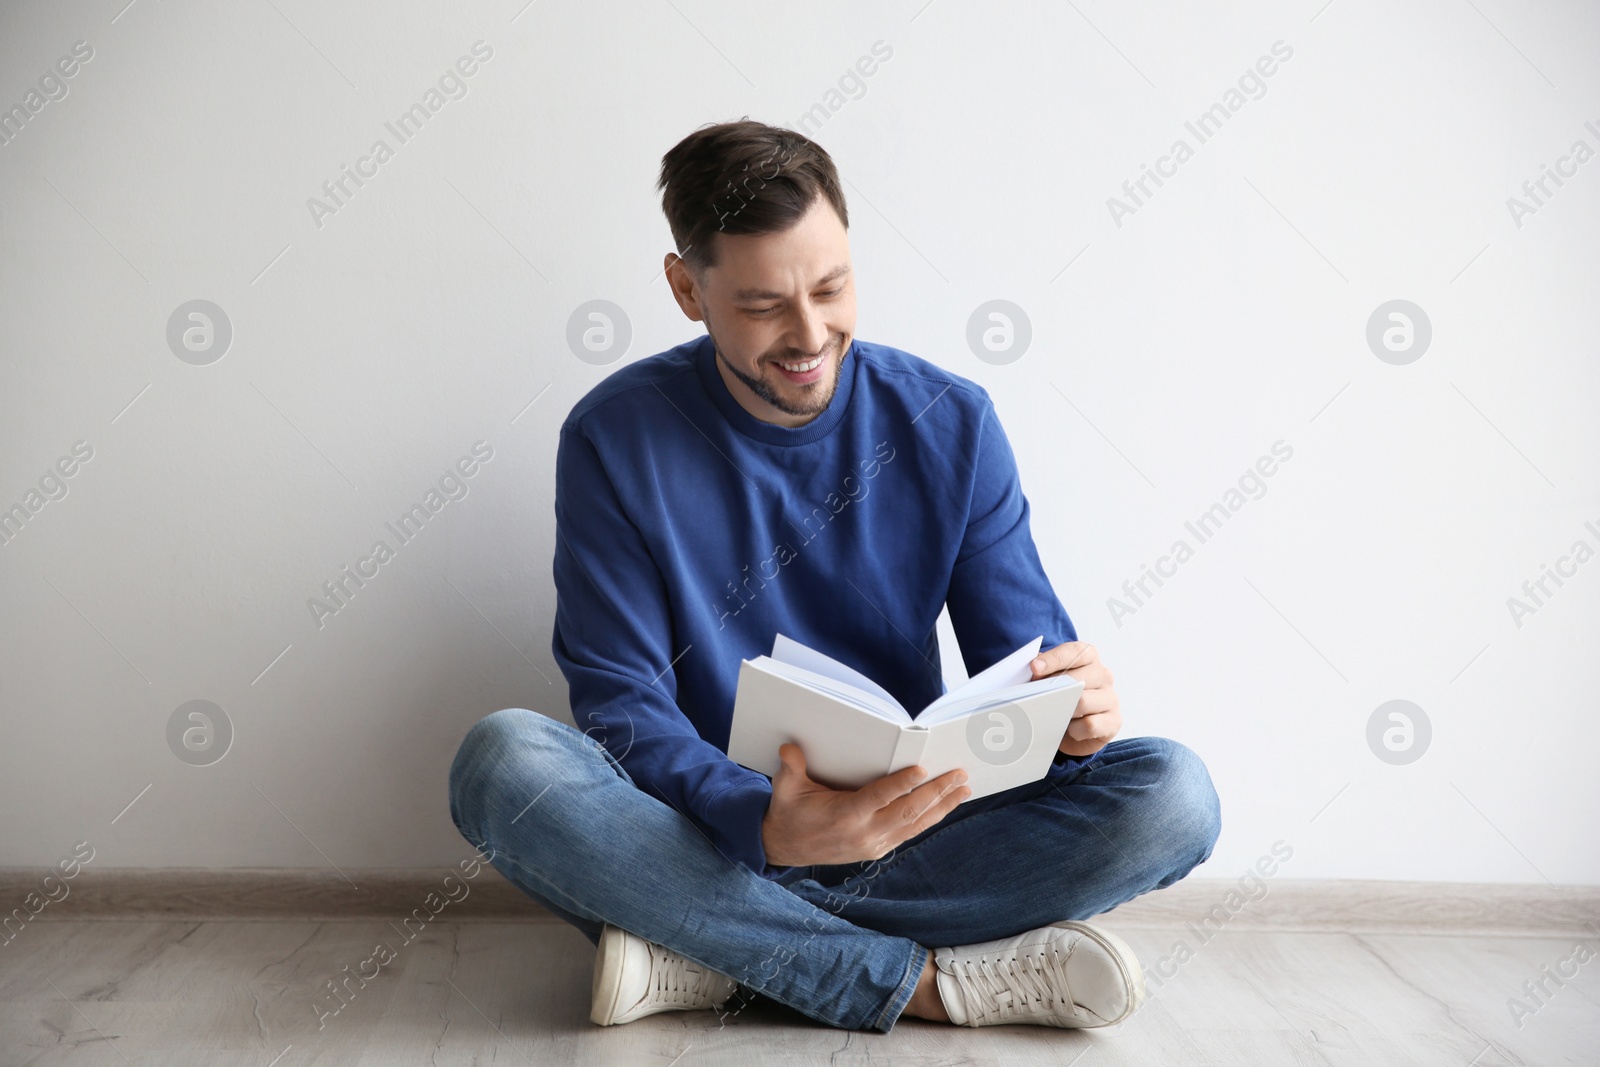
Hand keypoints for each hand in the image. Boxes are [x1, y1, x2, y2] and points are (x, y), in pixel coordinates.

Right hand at [760, 743, 970, 866]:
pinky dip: (930, 818)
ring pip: (915, 824)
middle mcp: (864, 833)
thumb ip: (790, 767)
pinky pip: (910, 832)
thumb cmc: (788, 813)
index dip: (901, 784)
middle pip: (907, 811)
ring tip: (963, 789)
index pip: (878, 798)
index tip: (922, 770)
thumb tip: (789, 748)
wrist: (785, 848)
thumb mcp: (785, 789)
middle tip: (959, 774)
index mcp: (844, 816)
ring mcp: (874, 844)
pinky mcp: (878, 849)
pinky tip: (945, 805)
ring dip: (941, 806)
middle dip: (936, 792)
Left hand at [1031, 641, 1120, 757]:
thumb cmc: (1059, 698)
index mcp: (1089, 657)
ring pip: (1083, 702)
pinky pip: (1090, 725)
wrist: (1072, 729)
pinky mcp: (1113, 721)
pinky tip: (1069, 729)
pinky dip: (1075, 729)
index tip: (1034, 668)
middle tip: (1036, 697)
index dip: (1053, 659)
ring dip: (1064, 710)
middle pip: (1078, 679)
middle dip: (1054, 688)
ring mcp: (1110, 698)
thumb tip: (1031, 672)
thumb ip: (1041, 671)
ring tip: (1054, 715)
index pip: (1074, 652)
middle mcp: (1103, 675)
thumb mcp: (1048, 680)